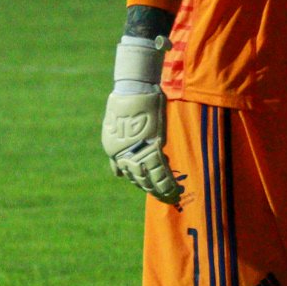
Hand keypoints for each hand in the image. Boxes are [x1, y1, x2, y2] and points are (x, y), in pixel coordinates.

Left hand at [100, 35, 182, 205]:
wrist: (133, 88)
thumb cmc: (129, 101)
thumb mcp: (119, 124)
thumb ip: (122, 144)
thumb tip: (119, 165)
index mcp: (112, 148)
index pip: (126, 172)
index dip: (140, 181)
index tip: (149, 188)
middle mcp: (121, 153)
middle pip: (138, 178)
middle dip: (152, 189)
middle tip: (163, 198)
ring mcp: (136, 150)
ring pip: (150, 178)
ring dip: (162, 190)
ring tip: (171, 197)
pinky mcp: (152, 146)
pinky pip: (161, 171)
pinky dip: (168, 183)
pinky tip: (175, 191)